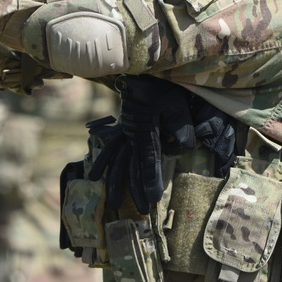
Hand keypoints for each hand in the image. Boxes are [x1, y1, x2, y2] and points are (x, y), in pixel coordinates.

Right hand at [89, 75, 197, 213]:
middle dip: (136, 189)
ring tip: (112, 199)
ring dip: (116, 181)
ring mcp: (125, 132)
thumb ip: (181, 127)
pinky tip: (94, 174)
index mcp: (146, 132)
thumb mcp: (177, 105)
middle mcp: (132, 136)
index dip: (150, 181)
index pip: (148, 162)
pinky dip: (103, 161)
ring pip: (118, 161)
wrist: (145, 72)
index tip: (152, 199)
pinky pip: (111, 148)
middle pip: (132, 166)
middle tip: (142, 210)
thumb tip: (186, 147)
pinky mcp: (124, 128)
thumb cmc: (163, 88)